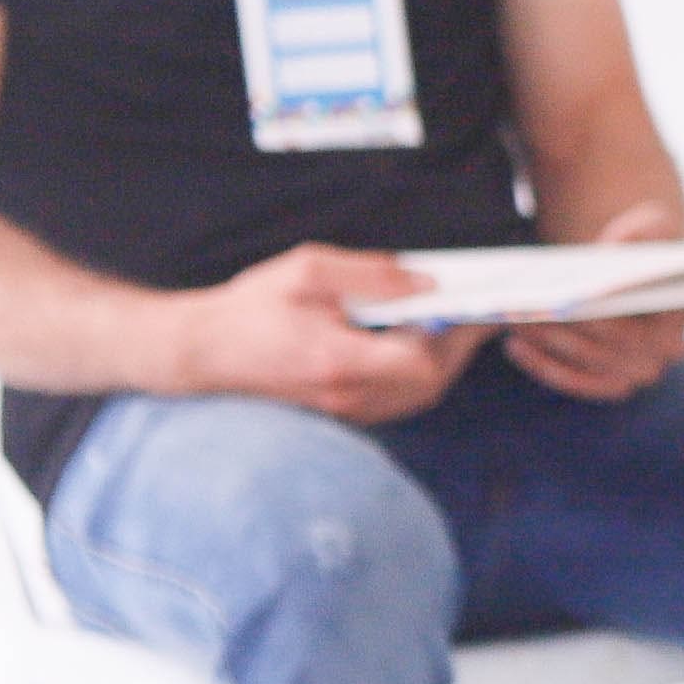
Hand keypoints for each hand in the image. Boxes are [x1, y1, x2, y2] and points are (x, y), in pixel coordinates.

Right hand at [172, 246, 478, 422]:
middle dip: (458, 345)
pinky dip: (418, 370)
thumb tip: (427, 281)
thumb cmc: (251, 308)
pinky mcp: (342, 411)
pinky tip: (415, 338)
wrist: (202, 352)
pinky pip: (398, 398)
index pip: (422, 360)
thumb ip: (372, 275)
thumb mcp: (308, 271)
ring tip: (447, 319)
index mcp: (338, 359)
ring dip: (442, 358)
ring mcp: (344, 409)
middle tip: (471, 309)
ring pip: (418, 395)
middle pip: (430, 382)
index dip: (459, 335)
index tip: (481, 308)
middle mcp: (346, 394)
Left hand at [500, 200, 683, 400]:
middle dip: (568, 333)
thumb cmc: (648, 242)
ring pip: (593, 367)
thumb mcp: (652, 223)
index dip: (607, 323)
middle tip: (528, 314)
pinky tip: (516, 346)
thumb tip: (611, 248)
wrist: (642, 269)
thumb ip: (639, 230)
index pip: (650, 325)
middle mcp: (671, 351)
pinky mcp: (614, 382)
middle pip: (615, 351)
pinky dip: (546, 367)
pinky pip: (579, 382)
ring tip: (515, 323)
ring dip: (551, 348)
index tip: (569, 307)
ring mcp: (643, 371)